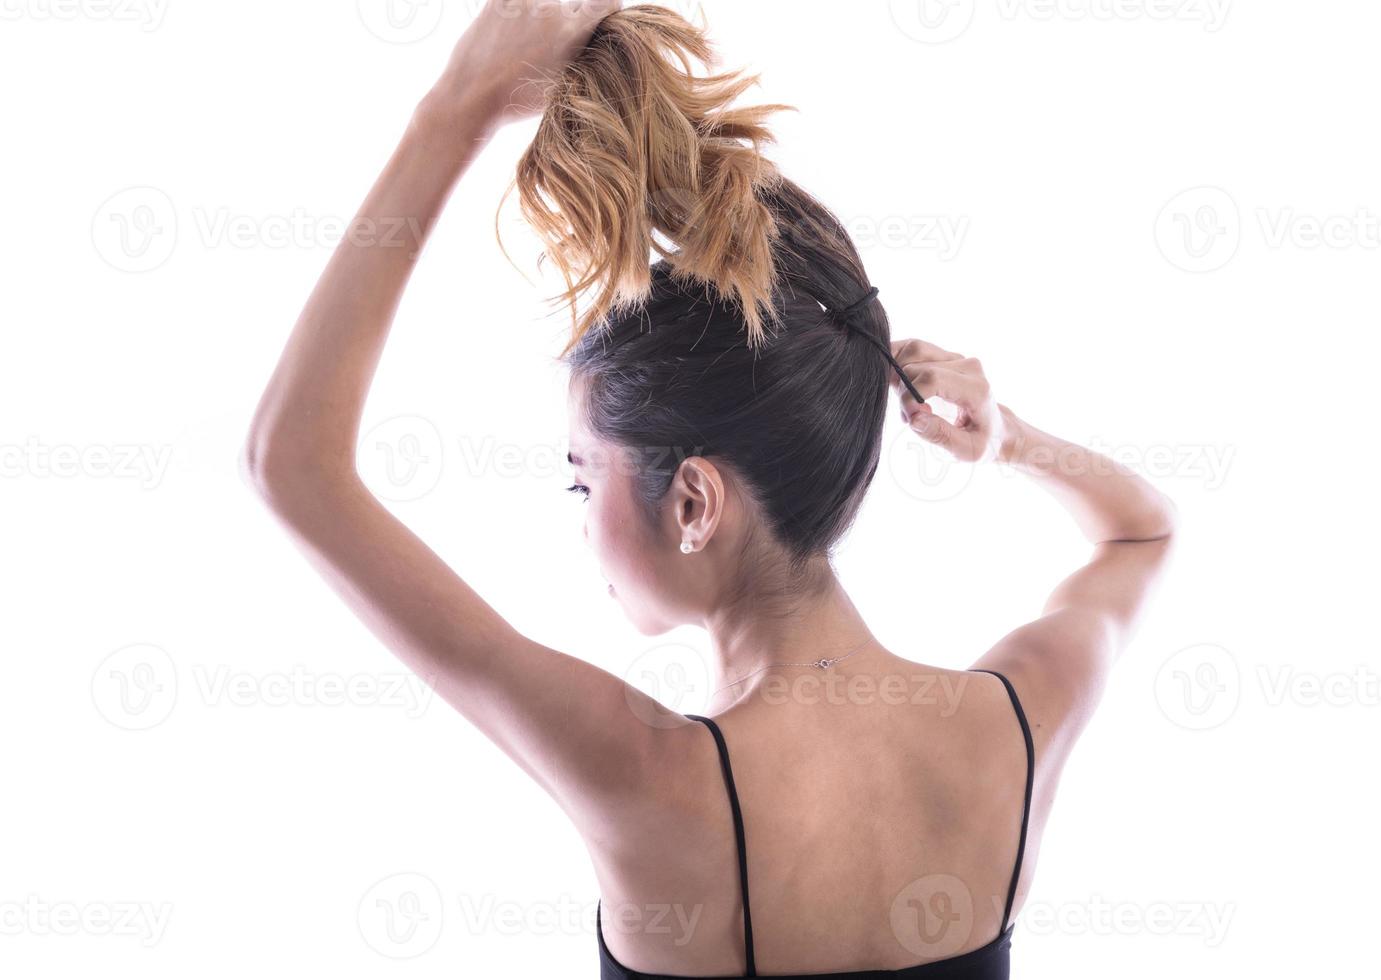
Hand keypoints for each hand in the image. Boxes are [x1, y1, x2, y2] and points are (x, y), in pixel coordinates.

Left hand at [434, 0, 622, 128]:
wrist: (474, 97)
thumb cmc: (519, 99)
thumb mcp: (565, 81)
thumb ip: (579, 49)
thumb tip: (589, 30)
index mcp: (575, 32)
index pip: (607, 1)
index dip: (607, 6)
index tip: (601, 13)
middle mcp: (553, 10)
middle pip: (569, 7)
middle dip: (564, 22)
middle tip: (544, 48)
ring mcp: (525, 1)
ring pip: (542, 4)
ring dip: (536, 19)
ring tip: (518, 49)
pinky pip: (515, 1)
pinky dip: (514, 11)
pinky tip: (506, 33)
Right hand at [889, 339, 1012, 462]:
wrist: (996, 427)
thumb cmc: (983, 441)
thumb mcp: (967, 450)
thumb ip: (940, 435)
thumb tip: (914, 418)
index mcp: (976, 389)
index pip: (932, 379)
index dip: (910, 398)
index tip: (910, 419)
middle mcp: (968, 366)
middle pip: (916, 367)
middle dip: (904, 394)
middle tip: (911, 417)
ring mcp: (956, 357)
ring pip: (912, 351)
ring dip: (899, 376)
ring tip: (908, 402)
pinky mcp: (945, 355)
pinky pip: (913, 349)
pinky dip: (898, 363)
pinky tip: (901, 384)